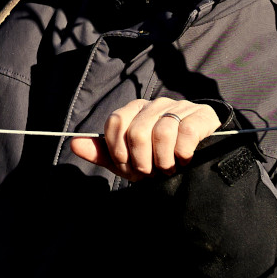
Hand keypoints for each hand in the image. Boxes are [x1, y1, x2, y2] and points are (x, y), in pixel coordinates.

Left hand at [68, 98, 221, 181]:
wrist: (202, 158)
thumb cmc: (159, 158)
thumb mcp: (129, 161)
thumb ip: (103, 153)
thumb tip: (74, 144)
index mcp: (135, 110)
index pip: (116, 123)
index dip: (120, 151)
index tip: (129, 168)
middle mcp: (155, 104)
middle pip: (136, 131)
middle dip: (142, 161)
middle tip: (151, 173)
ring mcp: (179, 107)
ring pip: (161, 133)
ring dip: (164, 161)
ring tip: (169, 169)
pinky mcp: (201, 115)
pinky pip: (185, 133)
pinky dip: (182, 154)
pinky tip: (185, 160)